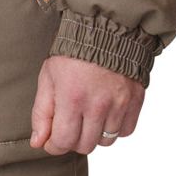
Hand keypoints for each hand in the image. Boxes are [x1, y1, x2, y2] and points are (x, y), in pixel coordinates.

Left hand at [30, 53, 144, 153]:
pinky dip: (115, 128)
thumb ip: (42, 112)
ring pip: (106, 141)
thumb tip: (39, 142)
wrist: (106, 30)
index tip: (51, 141)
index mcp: (72, 98)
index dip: (54, 146)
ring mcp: (119, 103)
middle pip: (85, 146)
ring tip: (88, 117)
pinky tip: (106, 115)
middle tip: (69, 126)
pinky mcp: (135, 100)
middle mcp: (98, 104)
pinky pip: (125, 131)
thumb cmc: (73, 52)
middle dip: (73, 141)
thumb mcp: (48, 78)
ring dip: (94, 135)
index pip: (64, 141)